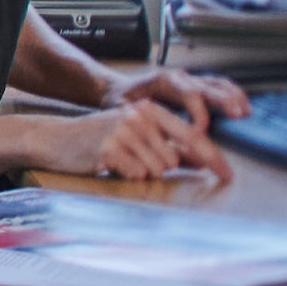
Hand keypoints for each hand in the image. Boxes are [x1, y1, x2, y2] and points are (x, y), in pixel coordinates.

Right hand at [33, 100, 233, 184]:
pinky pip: (136, 175)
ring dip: (141, 172)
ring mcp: (124, 131)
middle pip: (173, 159)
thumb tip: (200, 160)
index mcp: (150, 109)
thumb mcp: (136, 134)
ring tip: (122, 161)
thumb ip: (168, 145)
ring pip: (156, 169)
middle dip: (159, 166)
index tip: (228, 174)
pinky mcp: (110, 149)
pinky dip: (127, 176)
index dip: (212, 157)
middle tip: (135, 160)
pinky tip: (112, 165)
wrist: (58, 139)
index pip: (192, 135)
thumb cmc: (100, 139)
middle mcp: (140, 116)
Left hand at [103, 65, 249, 132]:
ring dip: (233, 96)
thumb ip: (131, 116)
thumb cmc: (119, 101)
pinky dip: (232, 96)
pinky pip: (218, 87)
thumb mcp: (120, 109)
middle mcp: (179, 77)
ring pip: (217, 83)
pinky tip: (243, 108)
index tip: (200, 130)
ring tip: (246, 112)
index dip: (196, 111)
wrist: (117, 89)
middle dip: (223, 100)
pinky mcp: (195, 87)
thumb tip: (142, 124)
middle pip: (207, 85)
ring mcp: (189, 80)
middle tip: (238, 114)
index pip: (186, 93)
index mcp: (162, 80)